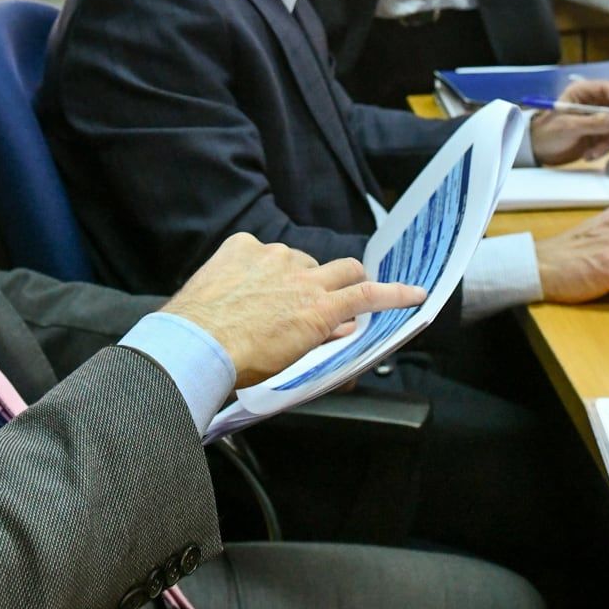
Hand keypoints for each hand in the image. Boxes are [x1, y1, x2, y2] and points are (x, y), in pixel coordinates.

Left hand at [160, 233, 426, 387]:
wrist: (194, 344)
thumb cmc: (241, 362)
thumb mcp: (293, 361)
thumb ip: (323, 340)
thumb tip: (343, 328)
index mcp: (319, 309)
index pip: (370, 296)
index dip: (396, 294)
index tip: (415, 292)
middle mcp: (302, 276)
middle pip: (346, 268)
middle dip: (349, 280)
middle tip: (336, 295)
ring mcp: (272, 256)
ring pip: (299, 260)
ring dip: (295, 275)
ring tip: (267, 300)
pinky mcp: (243, 246)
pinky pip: (259, 250)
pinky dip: (256, 265)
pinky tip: (240, 285)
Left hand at [527, 78, 608, 164]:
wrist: (538, 151)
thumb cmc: (548, 132)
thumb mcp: (568, 127)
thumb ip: (592, 123)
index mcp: (582, 92)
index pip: (608, 89)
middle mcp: (592, 103)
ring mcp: (596, 119)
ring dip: (607, 143)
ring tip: (590, 154)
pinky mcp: (598, 134)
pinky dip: (602, 149)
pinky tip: (588, 155)